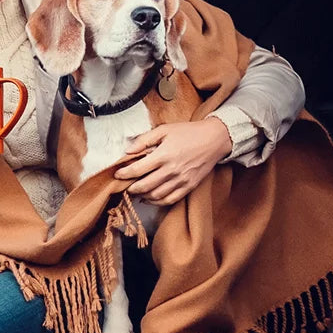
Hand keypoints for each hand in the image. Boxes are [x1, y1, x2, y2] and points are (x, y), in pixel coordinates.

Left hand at [113, 118, 232, 205]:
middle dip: (131, 188)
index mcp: (164, 155)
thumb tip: (128, 151)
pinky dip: (157, 202)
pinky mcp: (188, 186)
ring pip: (155, 195)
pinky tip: (150, 199)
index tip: (118, 174)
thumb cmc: (188, 132)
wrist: (214, 139)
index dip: (124, 174)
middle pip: (144, 186)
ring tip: (136, 192)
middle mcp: (171, 170)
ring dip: (142, 196)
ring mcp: (180, 180)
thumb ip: (144, 140)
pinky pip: (169, 200)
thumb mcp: (164, 130)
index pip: (137, 170)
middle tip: (125, 185)